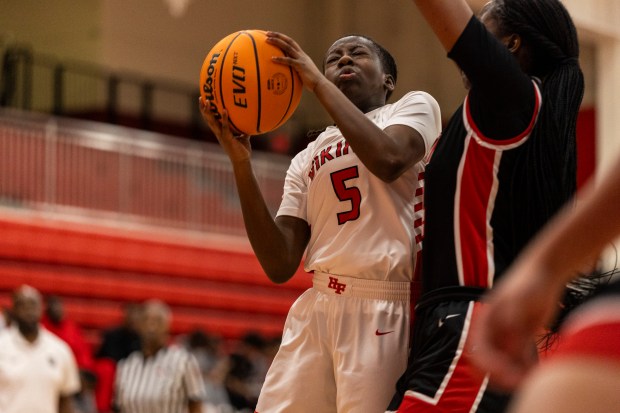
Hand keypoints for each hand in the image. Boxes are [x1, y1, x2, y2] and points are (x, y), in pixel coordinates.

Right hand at [198, 97, 251, 162]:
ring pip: (212, 122)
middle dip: (203, 109)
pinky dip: (224, 118)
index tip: (203, 101)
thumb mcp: (243, 137)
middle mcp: (218, 133)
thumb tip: (250, 122)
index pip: (211, 120)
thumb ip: (244, 130)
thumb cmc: (242, 150)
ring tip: (208, 102)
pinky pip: (225, 127)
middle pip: (208, 119)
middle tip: (201, 98)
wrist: (242, 161)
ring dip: (209, 112)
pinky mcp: (227, 138)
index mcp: (220, 132)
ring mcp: (222, 136)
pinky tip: (224, 110)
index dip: (206, 112)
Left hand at [266, 31, 324, 91]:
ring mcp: (301, 59)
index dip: (282, 38)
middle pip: (289, 41)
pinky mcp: (300, 66)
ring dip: (277, 42)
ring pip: (288, 47)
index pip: (291, 42)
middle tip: (267, 33)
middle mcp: (301, 54)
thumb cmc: (311, 81)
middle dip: (278, 35)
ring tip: (267, 40)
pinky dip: (280, 59)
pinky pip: (289, 61)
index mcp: (302, 55)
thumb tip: (287, 73)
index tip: (273, 35)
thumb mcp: (302, 72)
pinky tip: (272, 58)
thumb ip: (295, 70)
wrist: (319, 84)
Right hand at [469, 261, 564, 390]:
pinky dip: (526, 368)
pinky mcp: (522, 338)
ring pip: (504, 364)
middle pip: (486, 362)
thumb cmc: (529, 283)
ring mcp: (506, 335)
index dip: (491, 366)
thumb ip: (513, 320)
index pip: (479, 351)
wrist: (544, 273)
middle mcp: (492, 331)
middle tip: (519, 382)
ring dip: (514, 374)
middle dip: (499, 376)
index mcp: (485, 321)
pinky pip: (520, 360)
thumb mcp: (520, 300)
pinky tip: (537, 371)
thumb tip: (508, 338)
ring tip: (532, 378)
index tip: (510, 375)